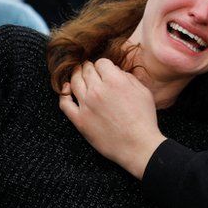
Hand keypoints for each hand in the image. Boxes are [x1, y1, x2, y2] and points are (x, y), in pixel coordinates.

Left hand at [58, 59, 165, 178]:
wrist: (138, 145)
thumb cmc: (144, 120)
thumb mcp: (143, 92)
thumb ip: (128, 77)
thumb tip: (115, 71)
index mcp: (114, 81)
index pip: (101, 62)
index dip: (103, 65)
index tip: (104, 69)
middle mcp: (97, 90)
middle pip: (86, 70)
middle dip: (89, 68)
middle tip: (90, 70)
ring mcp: (86, 105)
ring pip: (74, 82)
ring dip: (76, 76)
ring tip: (78, 76)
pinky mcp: (79, 120)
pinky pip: (64, 103)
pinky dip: (64, 94)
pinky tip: (67, 91)